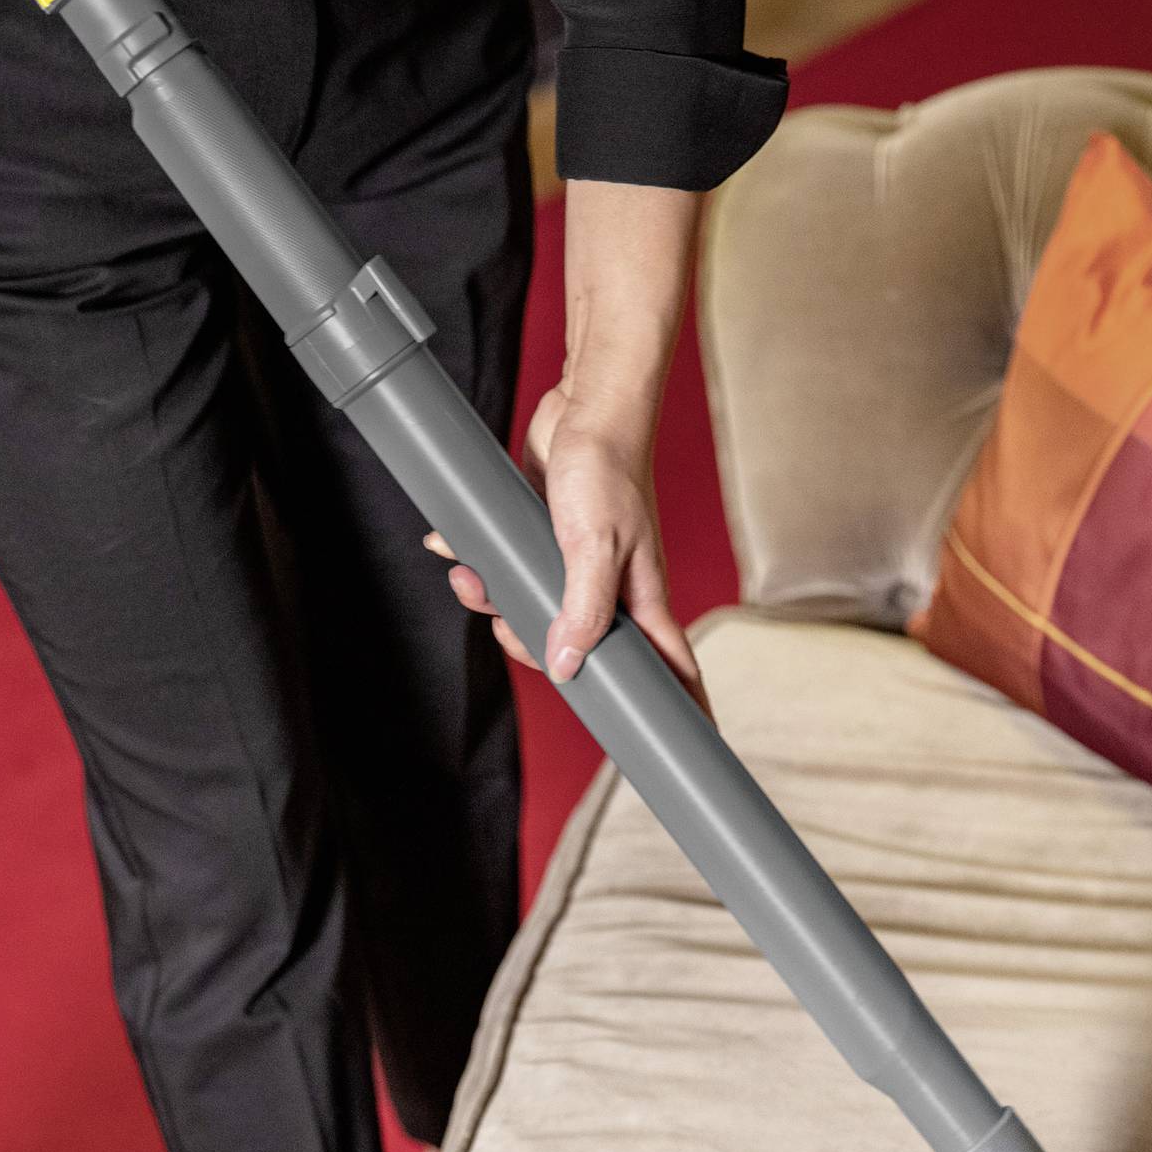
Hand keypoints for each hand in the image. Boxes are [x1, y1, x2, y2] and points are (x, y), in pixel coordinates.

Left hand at [425, 384, 707, 707]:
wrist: (584, 405)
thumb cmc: (606, 468)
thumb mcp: (594, 544)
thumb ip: (582, 608)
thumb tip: (566, 667)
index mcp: (642, 600)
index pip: (673, 671)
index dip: (685, 712)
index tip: (694, 746)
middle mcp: (613, 591)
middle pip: (582, 655)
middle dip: (535, 650)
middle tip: (507, 626)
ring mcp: (578, 569)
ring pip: (538, 616)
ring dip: (495, 605)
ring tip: (470, 582)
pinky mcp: (546, 543)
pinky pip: (512, 573)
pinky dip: (481, 568)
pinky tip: (458, 552)